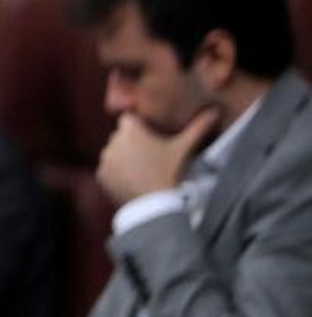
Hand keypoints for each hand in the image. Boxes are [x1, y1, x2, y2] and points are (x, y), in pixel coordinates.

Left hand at [96, 107, 219, 204]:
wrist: (155, 205)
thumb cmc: (170, 173)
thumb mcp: (183, 149)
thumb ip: (198, 128)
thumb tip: (214, 112)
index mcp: (130, 130)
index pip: (129, 119)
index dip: (140, 128)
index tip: (150, 138)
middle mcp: (113, 141)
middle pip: (122, 136)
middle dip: (132, 143)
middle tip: (150, 158)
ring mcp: (105, 158)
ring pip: (114, 152)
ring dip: (123, 158)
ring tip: (143, 171)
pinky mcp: (101, 174)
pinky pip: (107, 169)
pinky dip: (116, 173)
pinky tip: (132, 180)